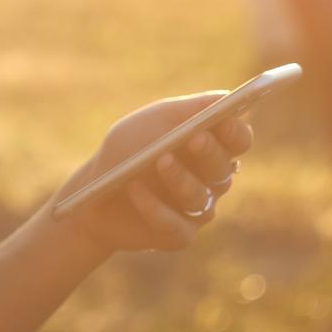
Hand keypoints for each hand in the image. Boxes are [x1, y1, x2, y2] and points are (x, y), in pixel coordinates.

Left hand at [51, 92, 253, 255]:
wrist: (93, 192)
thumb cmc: (127, 150)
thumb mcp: (151, 122)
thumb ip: (188, 110)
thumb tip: (225, 97)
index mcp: (210, 147)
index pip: (239, 140)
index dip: (235, 131)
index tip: (224, 119)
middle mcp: (210, 180)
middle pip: (224, 168)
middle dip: (210, 152)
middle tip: (194, 139)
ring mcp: (196, 210)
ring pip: (200, 198)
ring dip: (180, 178)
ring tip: (159, 161)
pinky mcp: (177, 235)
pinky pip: (175, 225)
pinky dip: (153, 207)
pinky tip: (135, 189)